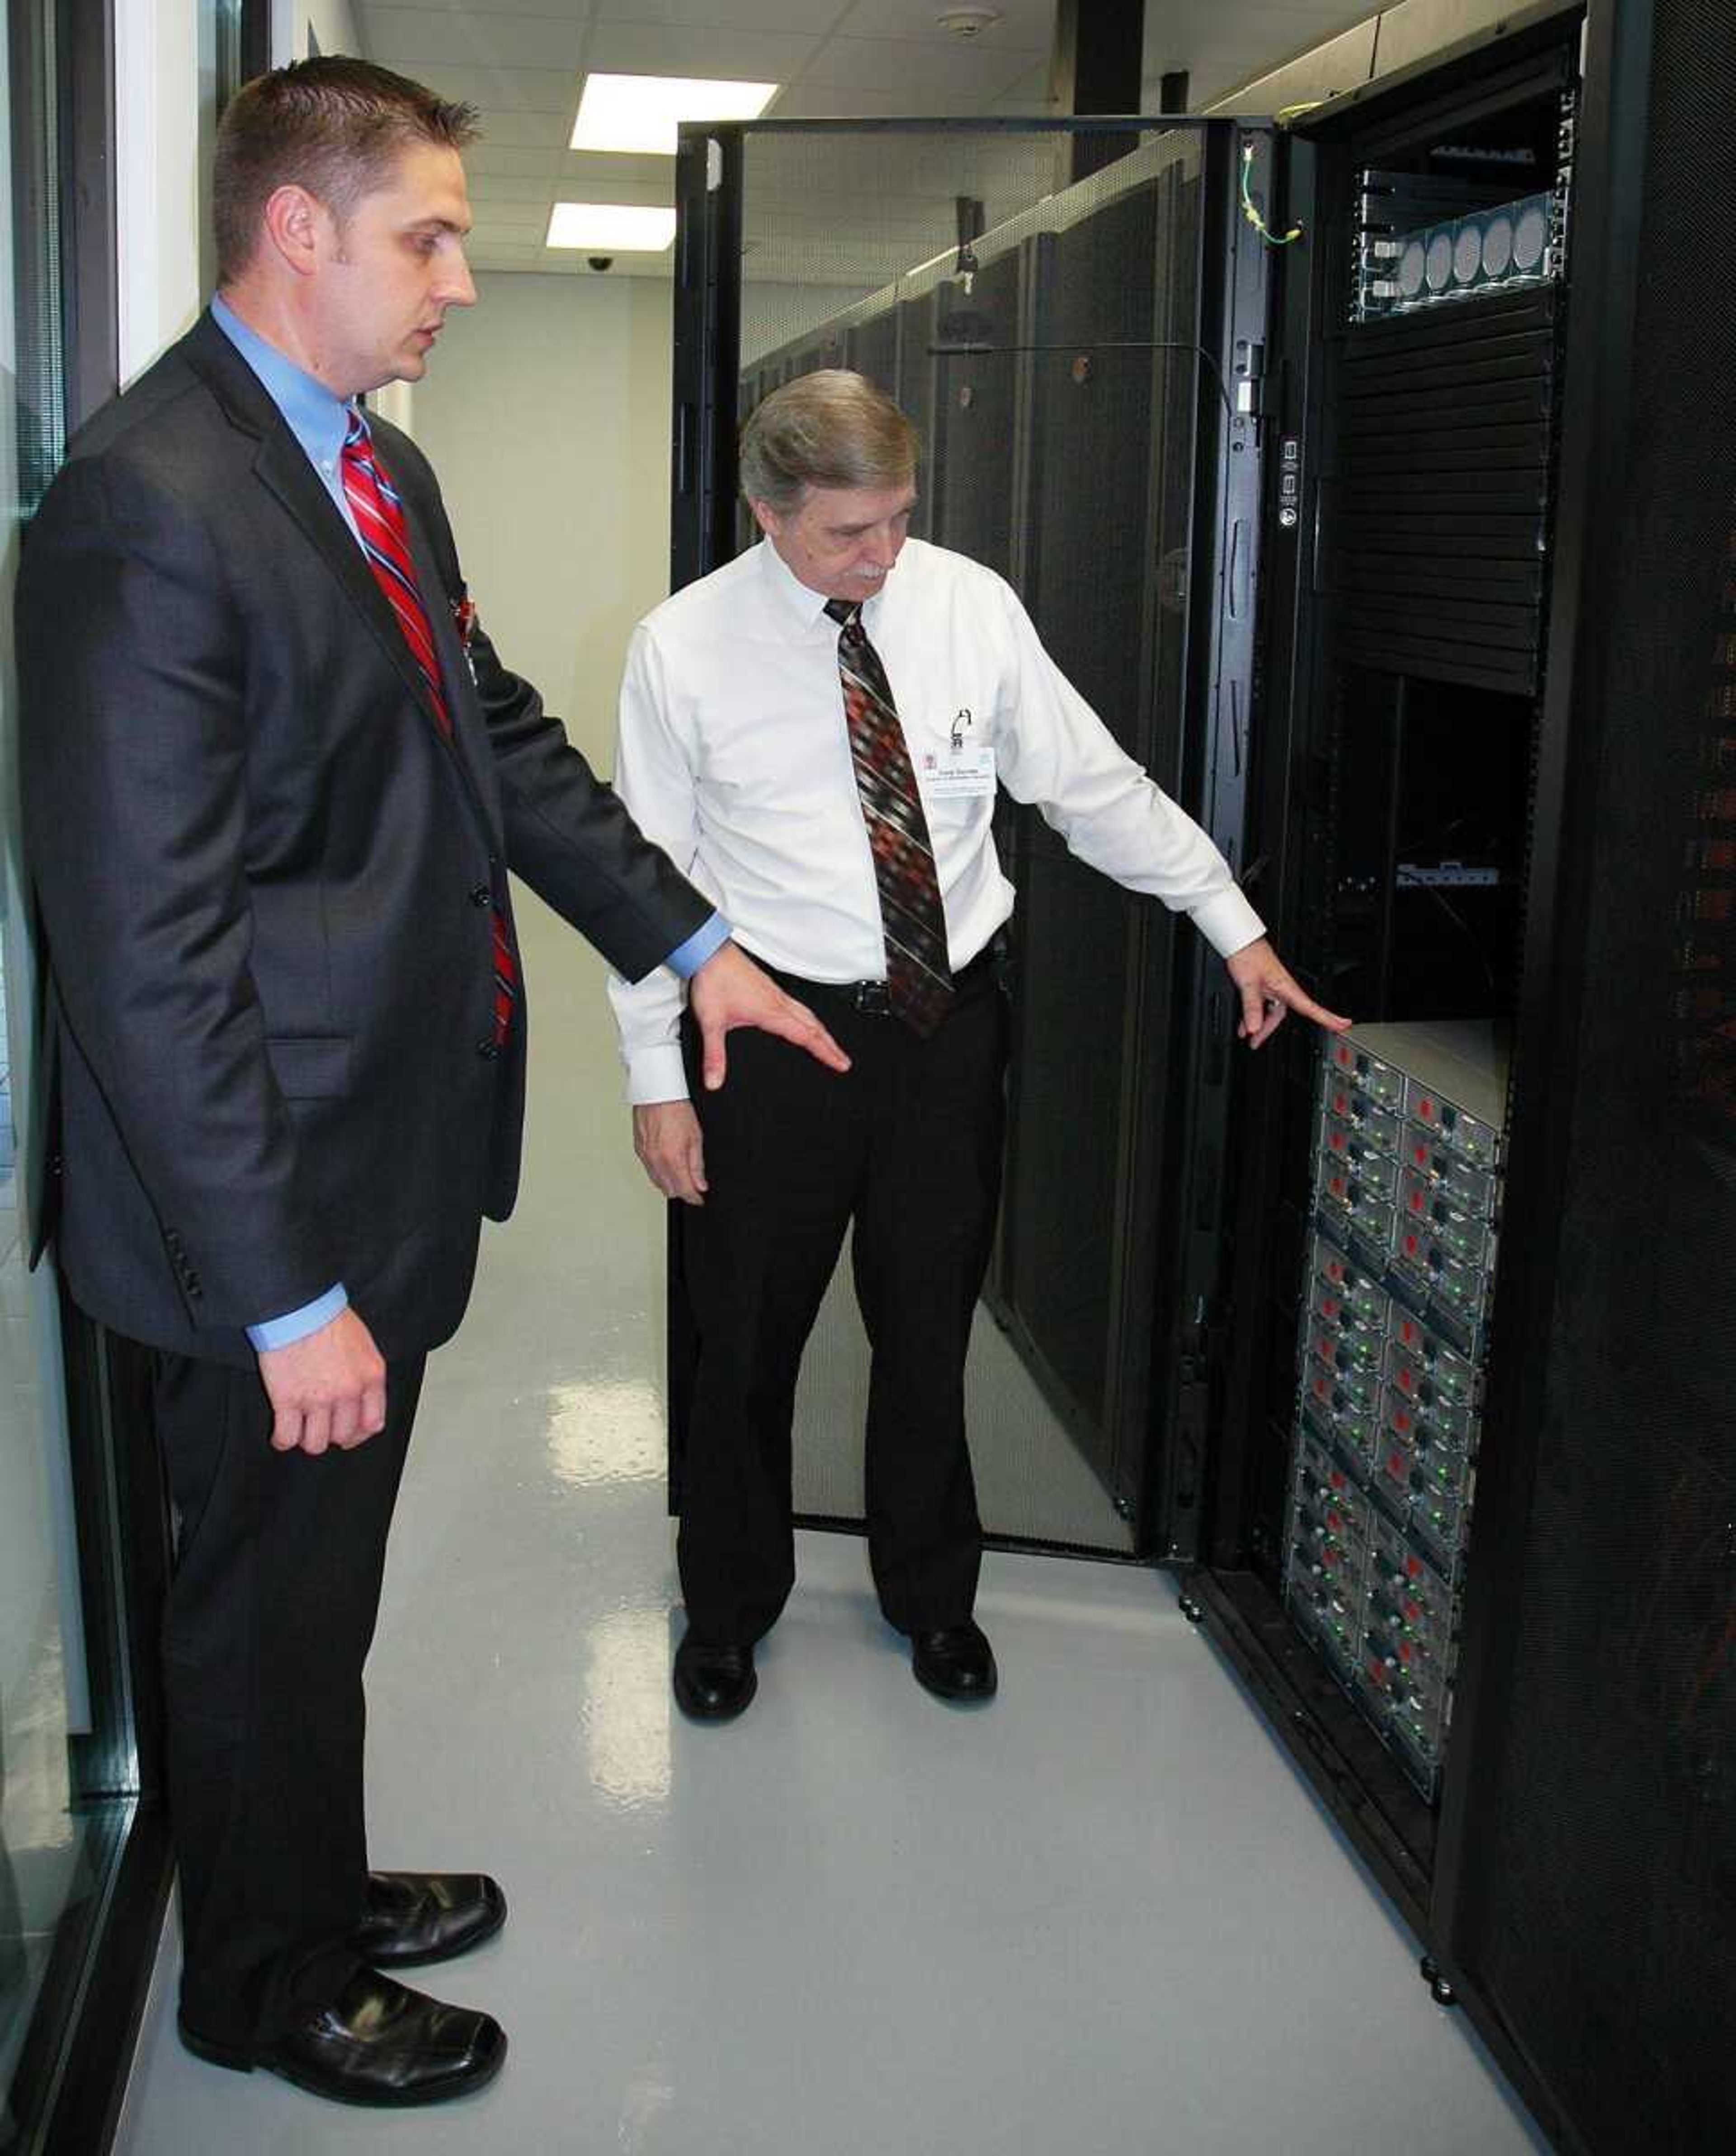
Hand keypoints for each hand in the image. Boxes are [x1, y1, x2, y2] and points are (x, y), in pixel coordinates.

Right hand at [257, 1307, 387, 1455]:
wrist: (298, 1306)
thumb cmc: (327, 1316)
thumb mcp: (363, 1343)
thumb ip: (365, 1373)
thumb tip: (361, 1396)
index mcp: (370, 1377)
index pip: (372, 1423)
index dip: (358, 1434)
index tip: (348, 1435)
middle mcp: (348, 1393)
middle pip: (343, 1436)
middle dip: (331, 1434)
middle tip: (319, 1427)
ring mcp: (318, 1400)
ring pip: (316, 1443)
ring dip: (307, 1439)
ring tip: (299, 1430)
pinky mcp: (288, 1401)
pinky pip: (287, 1437)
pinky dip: (282, 1440)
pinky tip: (280, 1434)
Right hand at [634, 1100, 707, 1204]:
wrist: (657, 1093)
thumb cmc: (676, 1109)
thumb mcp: (696, 1138)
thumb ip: (697, 1165)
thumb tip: (701, 1184)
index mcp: (672, 1158)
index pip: (684, 1190)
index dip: (694, 1197)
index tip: (699, 1198)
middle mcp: (656, 1160)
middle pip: (669, 1190)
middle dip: (683, 1191)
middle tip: (693, 1186)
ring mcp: (645, 1156)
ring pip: (657, 1183)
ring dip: (670, 1184)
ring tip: (681, 1176)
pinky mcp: (638, 1151)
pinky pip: (649, 1171)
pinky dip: (659, 1173)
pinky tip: (667, 1166)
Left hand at [687, 940, 849, 1091]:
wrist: (708, 953)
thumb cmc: (714, 981)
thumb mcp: (712, 1023)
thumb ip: (714, 1055)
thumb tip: (714, 1081)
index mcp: (771, 1012)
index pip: (807, 1036)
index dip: (825, 1052)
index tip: (840, 1064)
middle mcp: (778, 1002)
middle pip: (814, 1026)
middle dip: (831, 1045)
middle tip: (844, 1060)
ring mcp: (776, 994)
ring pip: (808, 1014)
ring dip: (823, 1031)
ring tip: (831, 1044)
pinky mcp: (769, 989)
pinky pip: (798, 1006)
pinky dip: (809, 1018)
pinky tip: (805, 1021)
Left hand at [1224, 937, 1351, 1049]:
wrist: (1240, 942)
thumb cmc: (1249, 956)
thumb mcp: (1249, 984)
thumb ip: (1252, 1007)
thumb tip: (1254, 1027)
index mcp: (1287, 987)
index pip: (1311, 1007)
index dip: (1328, 1018)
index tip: (1343, 1025)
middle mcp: (1282, 989)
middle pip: (1280, 1016)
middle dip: (1268, 1030)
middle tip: (1256, 1043)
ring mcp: (1272, 988)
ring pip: (1269, 1012)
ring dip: (1258, 1024)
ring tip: (1246, 1036)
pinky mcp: (1263, 987)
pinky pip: (1261, 1007)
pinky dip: (1252, 1016)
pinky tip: (1243, 1025)